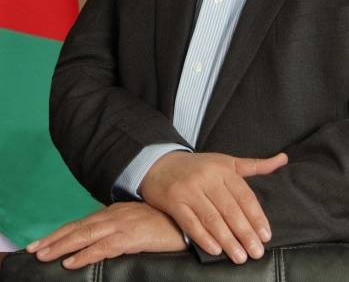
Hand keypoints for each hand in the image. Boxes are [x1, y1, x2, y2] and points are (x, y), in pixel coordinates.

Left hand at [26, 202, 186, 269]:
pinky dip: (85, 254)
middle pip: (79, 227)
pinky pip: (103, 247)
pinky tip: (71, 263)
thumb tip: (103, 237)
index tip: (43, 242)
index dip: (62, 232)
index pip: (82, 222)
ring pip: (85, 235)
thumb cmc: (165, 223)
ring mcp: (123, 224)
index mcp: (116, 211)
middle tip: (34, 250)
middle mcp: (115, 215)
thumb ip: (120, 227)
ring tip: (44, 256)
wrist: (189, 220)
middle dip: (54, 239)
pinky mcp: (132, 236)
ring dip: (62, 246)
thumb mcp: (138, 222)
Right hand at [139, 150, 287, 263]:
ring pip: (212, 218)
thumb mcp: (227, 161)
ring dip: (228, 240)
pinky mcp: (174, 201)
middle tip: (257, 252)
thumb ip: (255, 165)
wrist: (160, 163)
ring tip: (240, 257)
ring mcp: (190, 189)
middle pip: (230, 209)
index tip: (266, 235)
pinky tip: (215, 250)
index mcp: (223, 169)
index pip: (244, 196)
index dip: (256, 216)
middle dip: (245, 233)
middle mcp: (207, 178)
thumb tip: (283, 159)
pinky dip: (203, 237)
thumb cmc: (200, 166)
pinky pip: (190, 222)